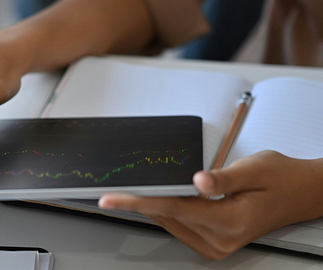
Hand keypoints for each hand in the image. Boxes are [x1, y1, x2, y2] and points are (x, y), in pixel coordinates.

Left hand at [98, 150, 322, 258]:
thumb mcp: (255, 168)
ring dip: (153, 207)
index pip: (173, 208)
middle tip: (116, 186)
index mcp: (231, 220)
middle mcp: (222, 239)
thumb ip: (223, 177)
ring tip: (135, 190)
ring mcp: (219, 245)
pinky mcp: (216, 244)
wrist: (302, 193)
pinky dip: (168, 213)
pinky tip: (161, 198)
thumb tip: (197, 181)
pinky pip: (181, 227)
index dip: (138, 201)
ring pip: (172, 223)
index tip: (111, 199)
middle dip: (141, 201)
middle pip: (168, 217)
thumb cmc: (281, 177)